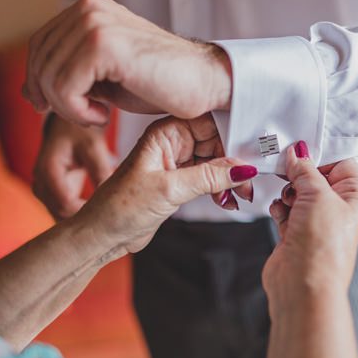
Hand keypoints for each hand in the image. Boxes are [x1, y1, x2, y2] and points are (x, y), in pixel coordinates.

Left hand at [22, 0, 231, 125]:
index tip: (55, 108)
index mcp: (88, 7)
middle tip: (84, 115)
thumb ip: (68, 74)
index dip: (38, 81)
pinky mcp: (102, 44)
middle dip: (50, 97)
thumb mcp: (103, 77)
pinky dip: (79, 112)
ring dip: (68, 108)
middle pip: (38, 60)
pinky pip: (64, 89)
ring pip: (48, 77)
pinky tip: (104, 115)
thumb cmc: (160, 84)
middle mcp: (88, 7)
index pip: (39, 44)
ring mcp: (94, 22)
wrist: (204, 83)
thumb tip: (26, 91)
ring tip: (97, 115)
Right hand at [33, 114, 113, 218]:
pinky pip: (64, 213)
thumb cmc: (80, 133)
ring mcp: (44, 192)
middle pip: (61, 214)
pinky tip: (101, 215)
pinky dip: (80, 217)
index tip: (110, 214)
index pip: (65, 204)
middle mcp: (41, 184)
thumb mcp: (94, 147)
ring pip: (61, 218)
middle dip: (86, 220)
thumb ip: (101, 170)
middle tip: (113, 221)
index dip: (87, 213)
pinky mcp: (51, 196)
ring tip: (109, 219)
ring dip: (83, 221)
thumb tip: (114, 196)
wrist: (66, 127)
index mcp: (48, 170)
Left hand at [71, 114, 256, 253]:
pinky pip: (209, 178)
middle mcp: (172, 142)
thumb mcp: (169, 189)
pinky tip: (227, 201)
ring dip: (230, 179)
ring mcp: (176, 162)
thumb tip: (244, 168)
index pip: (210, 122)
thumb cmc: (120, 206)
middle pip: (217, 141)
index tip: (255, 149)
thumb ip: (209, 177)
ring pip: (215, 162)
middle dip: (235, 162)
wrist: (102, 235)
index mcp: (165, 132)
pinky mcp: (179, 181)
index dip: (233, 134)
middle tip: (249, 182)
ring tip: (239, 196)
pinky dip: (221, 189)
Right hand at [262, 142, 357, 317]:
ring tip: (288, 203)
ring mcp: (316, 222)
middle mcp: (338, 209)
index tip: (300, 150)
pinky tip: (280, 215)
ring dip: (287, 193)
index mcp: (355, 197)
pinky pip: (285, 210)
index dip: (321, 156)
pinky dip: (280, 209)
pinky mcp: (296, 233)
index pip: (341, 163)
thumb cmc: (322, 245)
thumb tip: (297, 152)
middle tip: (288, 174)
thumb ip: (305, 170)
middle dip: (298, 175)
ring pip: (297, 193)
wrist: (303, 287)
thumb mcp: (317, 195)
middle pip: (316, 177)